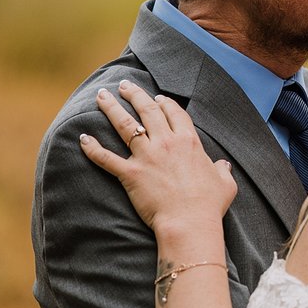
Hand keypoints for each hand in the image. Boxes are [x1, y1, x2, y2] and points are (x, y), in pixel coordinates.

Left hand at [79, 80, 236, 233]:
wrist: (189, 222)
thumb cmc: (209, 204)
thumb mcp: (225, 184)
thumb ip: (223, 170)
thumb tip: (224, 166)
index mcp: (189, 141)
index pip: (174, 112)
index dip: (165, 102)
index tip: (157, 97)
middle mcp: (166, 142)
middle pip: (147, 110)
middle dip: (134, 94)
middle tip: (124, 85)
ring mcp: (146, 156)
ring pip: (124, 125)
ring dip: (111, 108)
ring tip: (101, 96)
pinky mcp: (130, 173)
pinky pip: (106, 158)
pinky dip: (92, 148)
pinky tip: (83, 138)